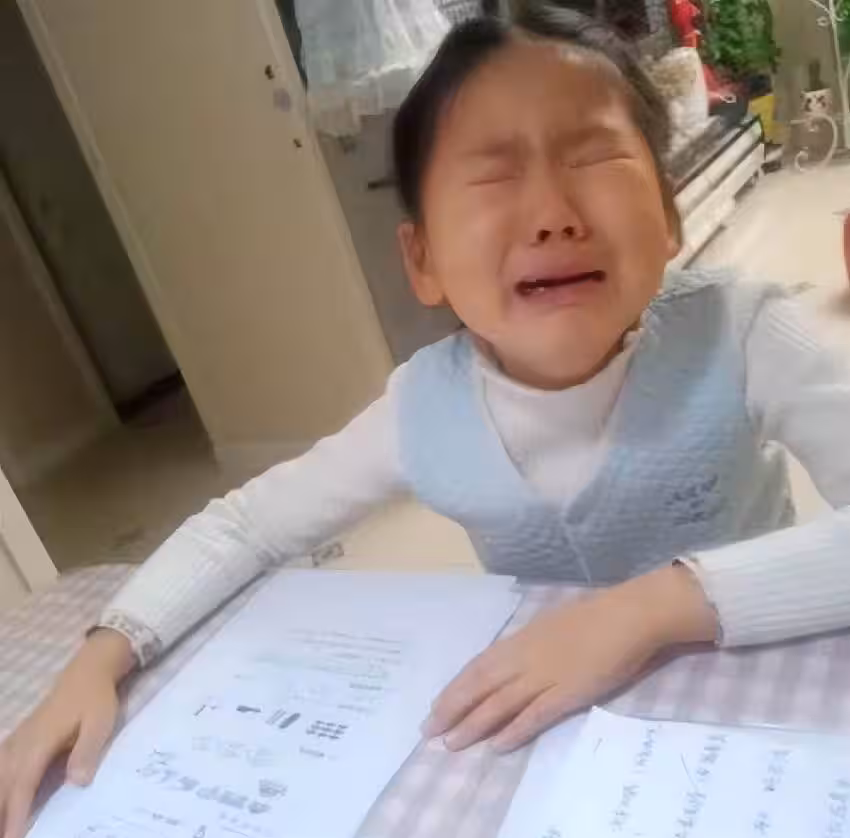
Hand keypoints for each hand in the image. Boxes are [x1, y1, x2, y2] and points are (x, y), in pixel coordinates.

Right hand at [0, 630, 134, 837]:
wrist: (89, 670)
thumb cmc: (96, 698)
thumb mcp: (100, 722)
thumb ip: (86, 751)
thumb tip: (77, 782)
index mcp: (40, 743)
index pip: (23, 785)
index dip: (16, 813)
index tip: (12, 837)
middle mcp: (23, 743)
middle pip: (4, 785)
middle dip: (1, 813)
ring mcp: (19, 739)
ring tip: (3, 824)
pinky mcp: (21, 737)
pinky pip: (1, 763)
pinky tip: (2, 793)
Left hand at [424, 565, 716, 752]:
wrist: (627, 614)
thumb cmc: (592, 616)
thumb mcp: (550, 624)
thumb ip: (530, 642)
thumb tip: (513, 656)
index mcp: (520, 639)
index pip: (478, 666)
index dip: (455, 688)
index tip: (436, 705)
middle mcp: (525, 657)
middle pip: (480, 685)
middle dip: (452, 709)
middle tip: (429, 730)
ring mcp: (545, 675)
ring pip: (500, 702)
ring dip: (474, 724)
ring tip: (452, 743)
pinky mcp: (568, 692)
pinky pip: (535, 714)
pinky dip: (514, 730)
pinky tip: (497, 745)